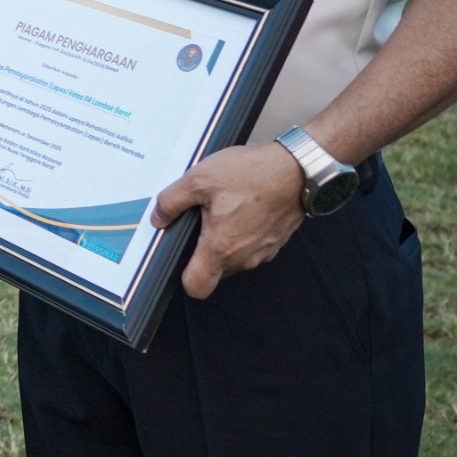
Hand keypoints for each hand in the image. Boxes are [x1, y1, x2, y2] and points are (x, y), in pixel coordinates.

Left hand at [149, 141, 307, 298]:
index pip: (197, 287)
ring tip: (222, 208)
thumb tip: (158, 218)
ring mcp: (263, 252)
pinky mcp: (275, 242)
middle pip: (214, 271)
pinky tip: (241, 206)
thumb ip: (171, 201)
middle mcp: (244, 258)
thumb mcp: (199, 179)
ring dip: (224, 240)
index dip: (183, 277)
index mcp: (221, 248)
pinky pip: (251, 246)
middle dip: (202, 250)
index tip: (178, 256)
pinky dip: (243, 233)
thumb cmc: (252, 174)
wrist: (298, 169)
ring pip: (234, 258)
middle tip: (199, 220)